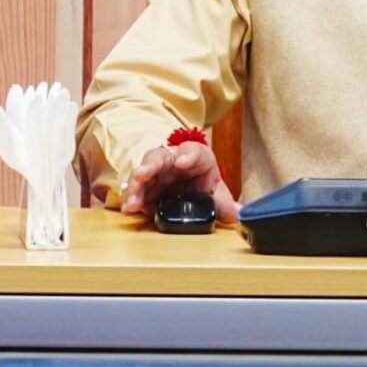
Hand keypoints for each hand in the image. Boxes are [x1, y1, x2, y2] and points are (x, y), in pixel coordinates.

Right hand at [121, 142, 238, 224]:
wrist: (183, 178)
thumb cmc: (199, 178)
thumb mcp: (213, 188)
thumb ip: (222, 202)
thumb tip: (237, 215)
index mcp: (194, 156)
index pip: (192, 151)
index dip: (187, 155)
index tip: (182, 162)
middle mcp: (170, 160)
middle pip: (158, 158)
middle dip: (150, 166)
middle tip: (142, 175)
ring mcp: (154, 172)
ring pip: (142, 174)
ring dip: (135, 188)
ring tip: (132, 203)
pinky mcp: (143, 187)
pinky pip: (134, 190)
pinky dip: (130, 199)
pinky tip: (128, 209)